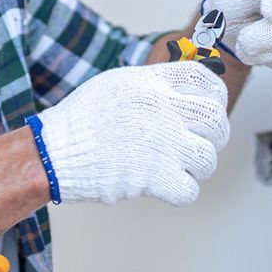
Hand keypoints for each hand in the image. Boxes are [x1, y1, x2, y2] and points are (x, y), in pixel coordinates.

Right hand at [36, 62, 229, 205]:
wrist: (55, 152)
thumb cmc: (82, 118)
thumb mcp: (117, 83)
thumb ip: (153, 83)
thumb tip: (182, 90)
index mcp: (153, 83)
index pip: (206, 80)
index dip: (216, 94)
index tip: (213, 105)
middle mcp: (163, 110)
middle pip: (216, 119)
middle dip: (216, 134)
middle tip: (203, 142)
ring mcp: (162, 145)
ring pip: (208, 158)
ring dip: (199, 165)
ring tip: (181, 165)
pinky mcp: (156, 178)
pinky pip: (191, 190)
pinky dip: (182, 191)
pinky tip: (168, 185)